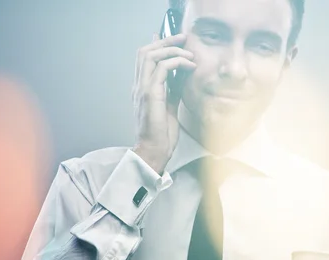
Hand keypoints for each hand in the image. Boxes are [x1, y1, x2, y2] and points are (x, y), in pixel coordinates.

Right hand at [132, 33, 195, 174]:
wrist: (154, 152)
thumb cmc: (162, 135)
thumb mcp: (171, 107)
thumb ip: (174, 91)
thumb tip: (182, 77)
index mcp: (142, 89)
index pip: (145, 60)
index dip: (158, 45)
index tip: (174, 40)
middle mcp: (139, 86)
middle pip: (145, 51)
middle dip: (165, 41)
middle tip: (183, 38)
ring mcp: (142, 89)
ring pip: (150, 55)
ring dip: (172, 49)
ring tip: (189, 53)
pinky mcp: (150, 95)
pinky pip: (161, 69)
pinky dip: (176, 62)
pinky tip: (190, 65)